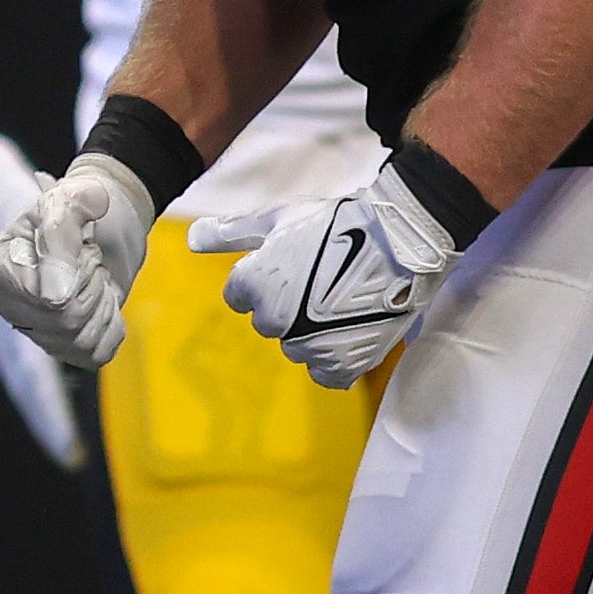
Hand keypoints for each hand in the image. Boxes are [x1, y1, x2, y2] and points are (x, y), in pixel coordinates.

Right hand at [0, 132, 92, 465]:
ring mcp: (36, 329)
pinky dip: (109, 331)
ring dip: (103, 312)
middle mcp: (11, 305)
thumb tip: (68, 240)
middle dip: (95, 297)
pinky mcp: (65, 344)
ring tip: (96, 283)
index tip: (80, 254)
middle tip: (94, 268)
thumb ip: (67, 216)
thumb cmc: (85, 205)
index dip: (77, 281)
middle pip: (68, 327)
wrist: (109, 216)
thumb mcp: (74, 199)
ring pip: (82, 345)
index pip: (49, 302)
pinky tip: (103, 307)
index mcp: (1, 274)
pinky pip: (94, 357)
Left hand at [191, 156, 460, 386]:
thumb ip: (231, 233)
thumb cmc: (337, 222)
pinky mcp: (344, 362)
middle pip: (269, 323)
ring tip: (342, 302)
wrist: (400, 239)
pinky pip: (326, 375)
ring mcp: (310, 344)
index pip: (239, 297)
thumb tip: (191, 240)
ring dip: (312, 332)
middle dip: (288, 306)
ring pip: (297, 348)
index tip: (294, 265)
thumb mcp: (278, 218)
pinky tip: (348, 334)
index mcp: (254, 285)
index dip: (265, 279)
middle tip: (321, 281)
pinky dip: (334, 359)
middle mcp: (276, 320)